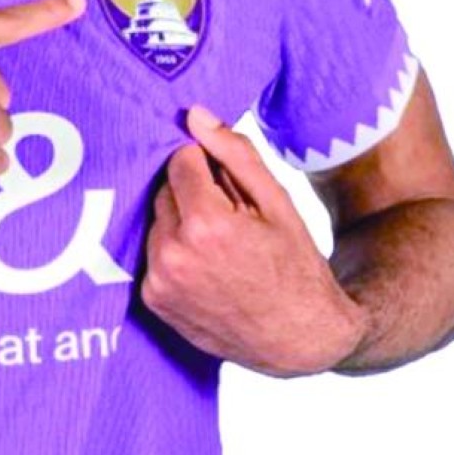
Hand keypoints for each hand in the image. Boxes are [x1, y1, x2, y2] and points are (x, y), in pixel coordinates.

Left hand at [141, 107, 366, 376]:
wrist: (301, 339)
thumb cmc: (294, 264)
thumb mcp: (276, 201)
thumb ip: (233, 153)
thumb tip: (194, 115)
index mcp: (207, 224)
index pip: (180, 161)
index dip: (205, 164)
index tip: (226, 183)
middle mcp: (175, 253)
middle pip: (165, 190)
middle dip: (191, 194)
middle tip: (227, 216)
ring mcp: (161, 281)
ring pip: (156, 221)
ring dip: (179, 222)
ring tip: (218, 245)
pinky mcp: (154, 301)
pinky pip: (152, 253)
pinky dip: (172, 251)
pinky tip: (205, 267)